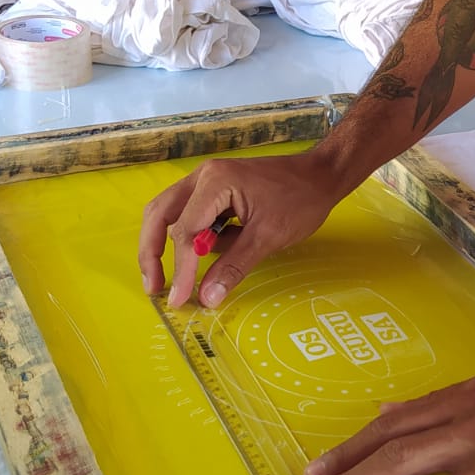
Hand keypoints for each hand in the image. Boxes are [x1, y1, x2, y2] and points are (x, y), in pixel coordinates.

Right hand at [139, 149, 344, 308]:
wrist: (323, 175)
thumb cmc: (300, 201)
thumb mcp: (267, 238)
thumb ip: (233, 267)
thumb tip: (206, 298)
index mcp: (214, 183)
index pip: (184, 232)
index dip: (181, 269)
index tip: (179, 299)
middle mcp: (203, 177)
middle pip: (159, 215)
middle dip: (152, 253)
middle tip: (155, 287)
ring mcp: (207, 181)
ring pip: (171, 214)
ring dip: (170, 246)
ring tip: (178, 279)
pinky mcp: (216, 191)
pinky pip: (193, 215)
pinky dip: (194, 238)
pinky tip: (211, 256)